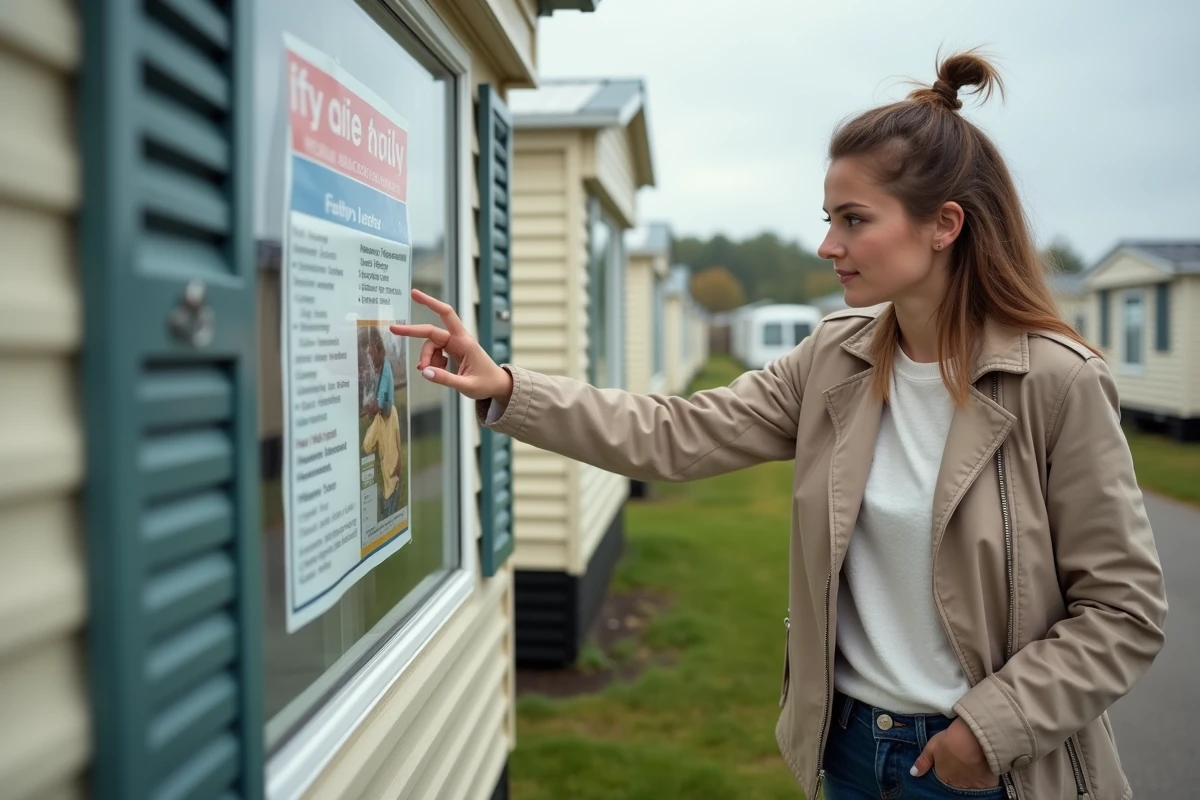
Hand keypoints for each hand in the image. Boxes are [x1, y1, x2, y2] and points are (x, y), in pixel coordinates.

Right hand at [390, 289, 513, 402]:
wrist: (497, 386)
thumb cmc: (486, 384)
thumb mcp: (466, 385)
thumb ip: (445, 379)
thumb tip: (424, 372)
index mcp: (464, 341)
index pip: (446, 315)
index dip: (430, 303)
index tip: (415, 294)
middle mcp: (458, 340)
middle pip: (431, 333)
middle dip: (412, 332)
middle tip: (393, 329)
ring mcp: (454, 345)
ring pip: (430, 346)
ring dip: (426, 359)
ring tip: (429, 372)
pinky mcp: (452, 351)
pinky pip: (434, 354)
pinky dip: (431, 363)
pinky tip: (437, 372)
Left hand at [911, 718, 997, 789]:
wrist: (974, 738)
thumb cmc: (950, 740)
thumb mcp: (932, 746)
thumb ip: (923, 761)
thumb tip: (913, 774)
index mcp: (942, 775)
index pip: (942, 775)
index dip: (946, 768)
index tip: (950, 760)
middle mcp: (956, 783)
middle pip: (955, 781)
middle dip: (957, 774)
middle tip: (961, 762)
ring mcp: (971, 784)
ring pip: (969, 783)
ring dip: (969, 777)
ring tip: (972, 765)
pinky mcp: (986, 784)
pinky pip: (984, 785)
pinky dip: (983, 780)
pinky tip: (983, 771)